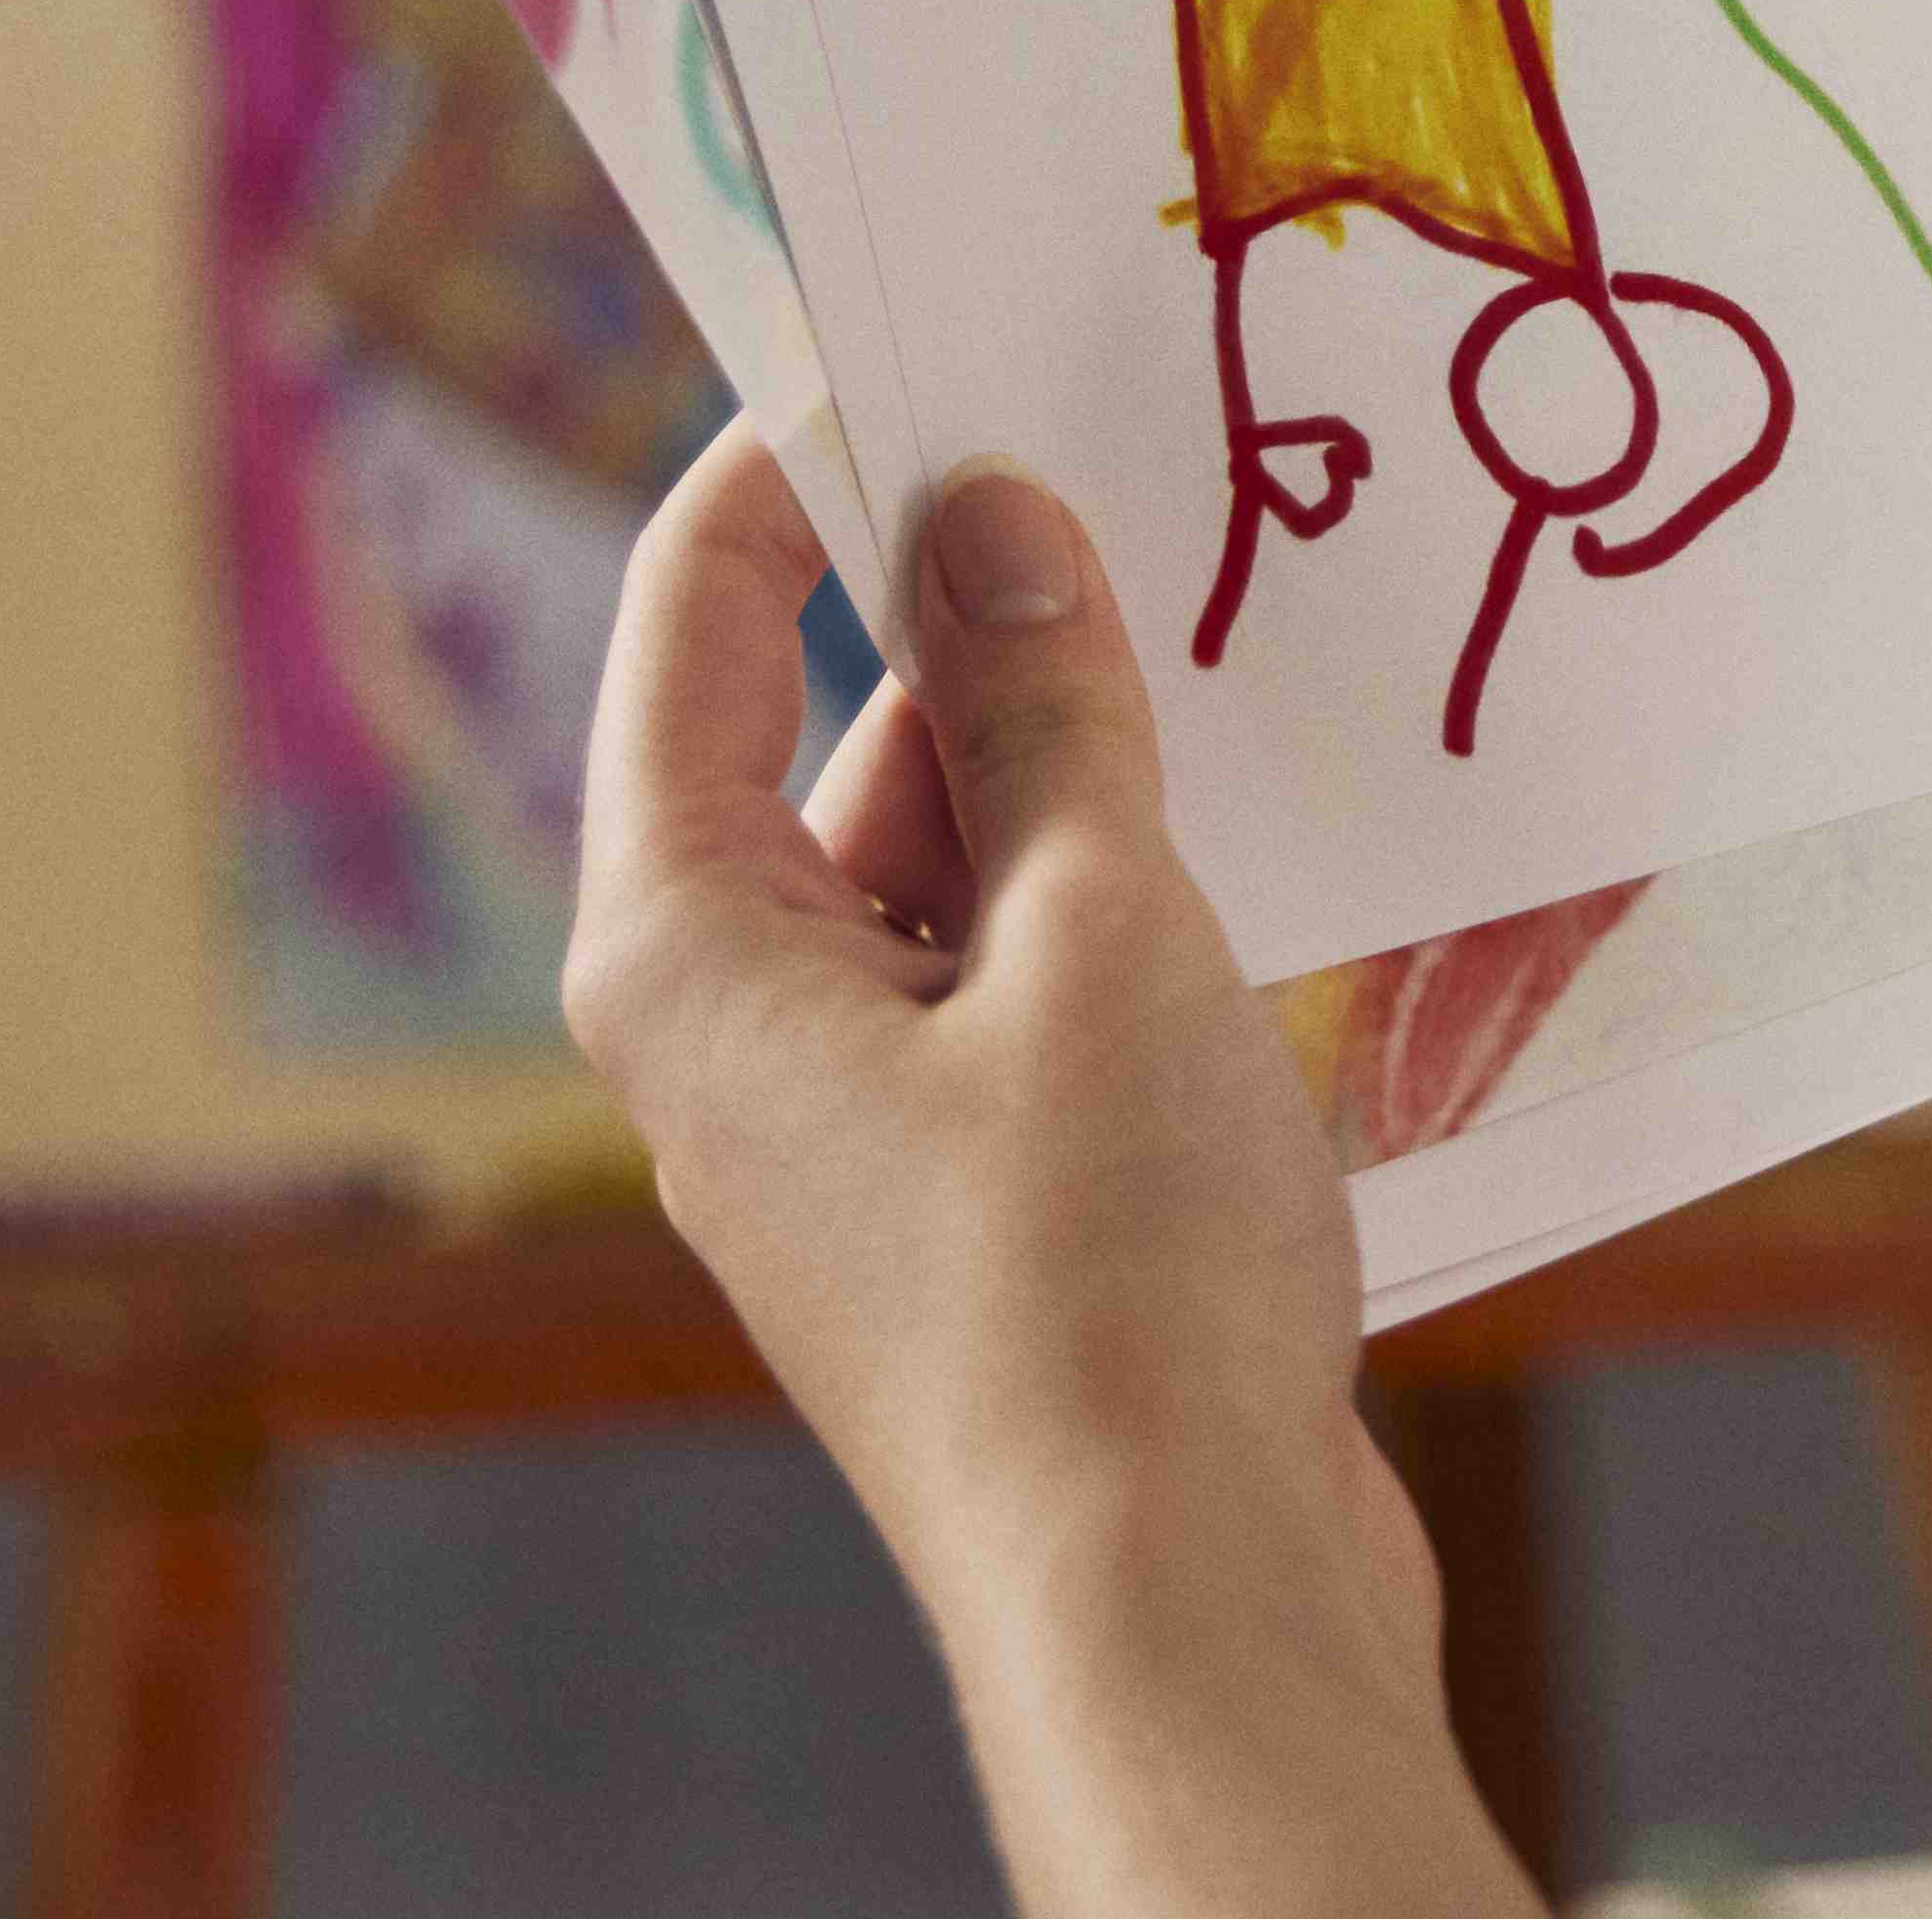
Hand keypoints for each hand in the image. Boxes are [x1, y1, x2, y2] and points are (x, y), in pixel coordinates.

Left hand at [569, 430, 1534, 1918]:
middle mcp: (724, 1029)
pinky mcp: (955, 1203)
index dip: (802, 460)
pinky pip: (1005, 979)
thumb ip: (1040, 713)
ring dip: (1069, 774)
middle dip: (979, 618)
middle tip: (1143, 473)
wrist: (1178, 1598)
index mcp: (682, 944)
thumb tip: (994, 515)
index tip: (928, 332)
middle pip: (828, 739)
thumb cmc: (1105, 1273)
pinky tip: (1249, 853)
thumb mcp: (1096, 929)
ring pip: (940, 862)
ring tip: (1232, 660)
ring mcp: (839, 1126)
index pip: (697, 617)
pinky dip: (1104, 901)